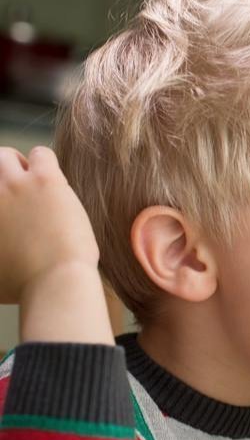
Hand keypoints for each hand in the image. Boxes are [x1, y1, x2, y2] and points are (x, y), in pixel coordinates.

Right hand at [0, 146, 108, 343]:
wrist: (54, 283)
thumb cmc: (23, 285)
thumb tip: (2, 245)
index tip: (8, 207)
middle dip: (0, 176)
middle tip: (16, 191)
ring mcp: (11, 185)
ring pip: (5, 155)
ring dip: (20, 167)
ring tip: (35, 187)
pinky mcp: (43, 180)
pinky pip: (40, 153)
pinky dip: (44, 163)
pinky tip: (54, 184)